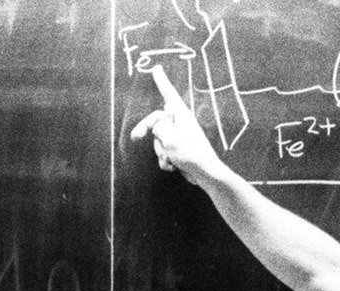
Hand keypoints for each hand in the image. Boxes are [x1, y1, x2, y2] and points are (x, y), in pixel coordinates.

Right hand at [128, 65, 224, 186]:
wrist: (204, 173)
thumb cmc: (190, 152)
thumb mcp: (168, 136)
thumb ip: (158, 126)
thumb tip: (157, 126)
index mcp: (181, 114)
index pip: (169, 94)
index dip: (162, 82)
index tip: (157, 69)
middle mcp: (180, 123)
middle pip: (156, 122)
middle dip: (149, 132)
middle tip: (135, 137)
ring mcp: (179, 137)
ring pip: (159, 140)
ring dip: (161, 151)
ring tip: (171, 158)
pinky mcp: (179, 150)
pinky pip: (164, 152)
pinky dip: (166, 160)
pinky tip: (173, 166)